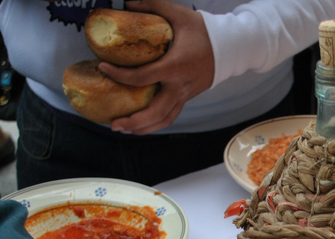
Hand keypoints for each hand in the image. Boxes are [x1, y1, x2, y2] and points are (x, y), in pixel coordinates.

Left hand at [98, 0, 214, 134]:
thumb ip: (153, 5)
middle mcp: (180, 85)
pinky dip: (155, 123)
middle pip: (155, 112)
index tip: (103, 68)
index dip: (120, 75)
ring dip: (144, 128)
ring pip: (165, 119)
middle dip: (134, 121)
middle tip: (114, 123)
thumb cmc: (204, 30)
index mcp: (175, 65)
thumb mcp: (178, 13)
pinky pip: (171, 115)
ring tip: (124, 129)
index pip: (143, 77)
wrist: (230, 46)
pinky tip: (141, 125)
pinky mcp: (188, 96)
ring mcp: (186, 94)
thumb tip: (127, 3)